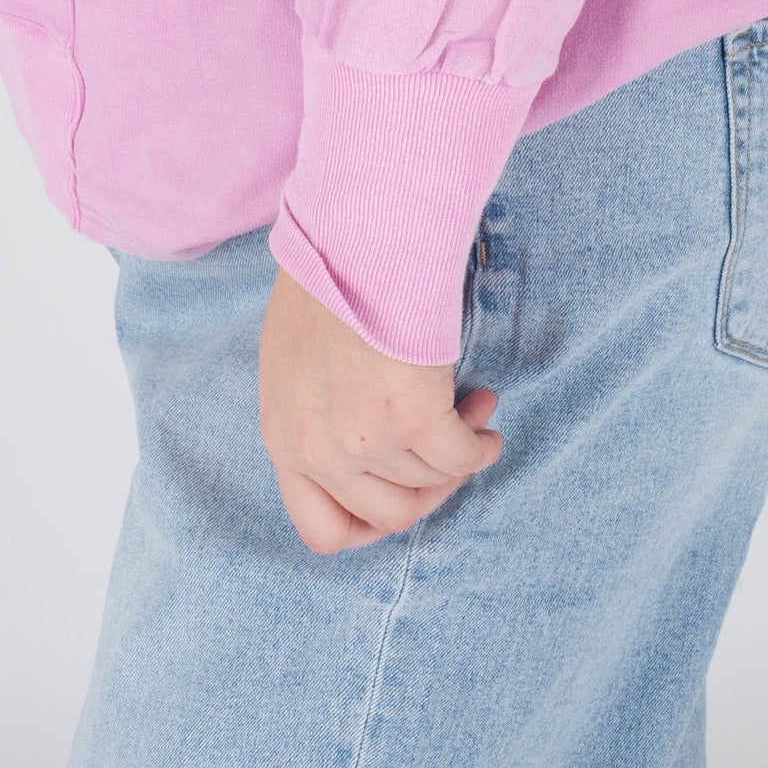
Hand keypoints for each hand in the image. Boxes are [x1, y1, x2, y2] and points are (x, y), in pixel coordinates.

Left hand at [258, 266, 502, 553]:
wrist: (351, 236)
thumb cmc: (324, 278)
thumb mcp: (291, 361)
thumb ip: (313, 415)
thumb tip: (357, 448)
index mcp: (283, 439)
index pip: (322, 531)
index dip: (370, 524)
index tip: (401, 490)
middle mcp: (320, 451)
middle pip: (390, 515)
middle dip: (428, 488)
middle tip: (447, 450)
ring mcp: (366, 439)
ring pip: (430, 482)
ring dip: (459, 456)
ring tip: (473, 411)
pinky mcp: (414, 417)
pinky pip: (461, 456)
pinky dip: (479, 445)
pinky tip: (483, 420)